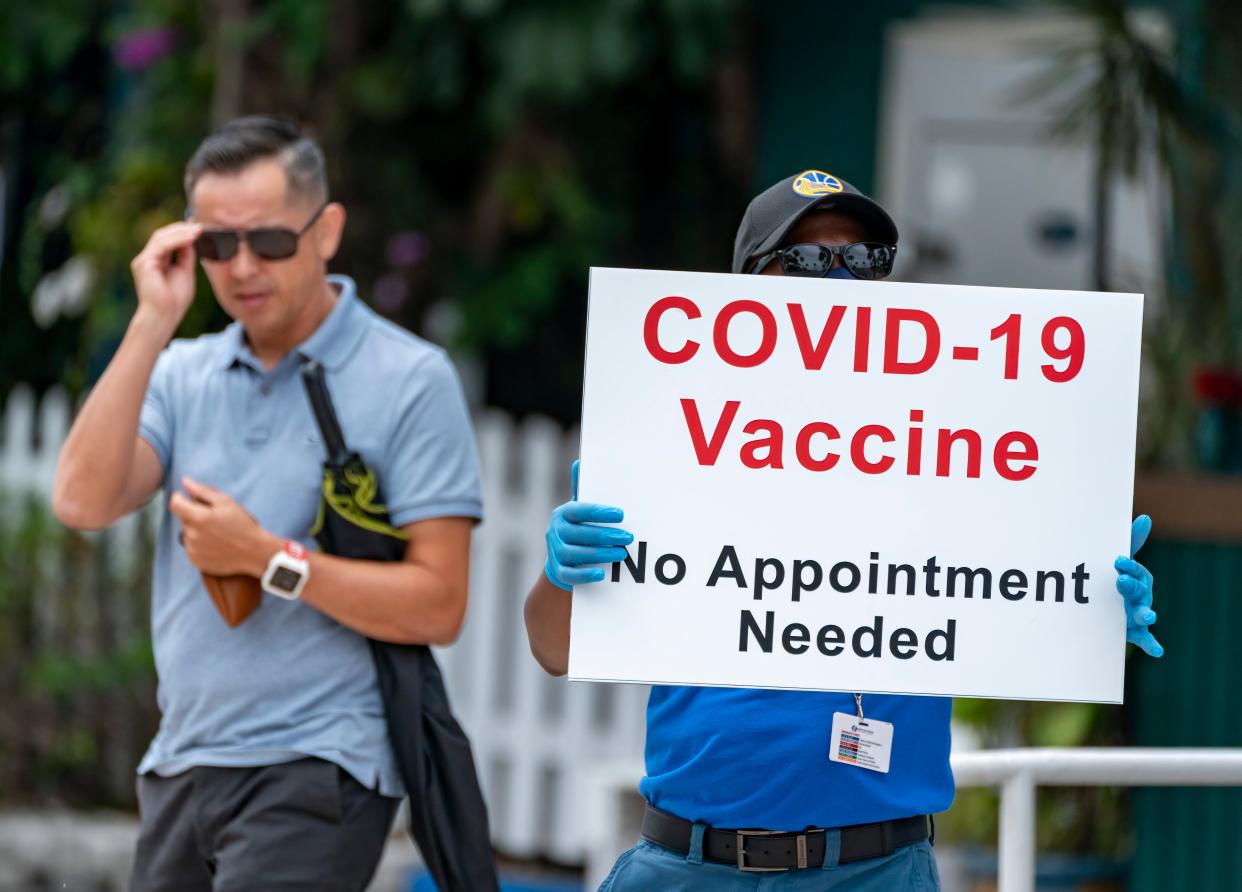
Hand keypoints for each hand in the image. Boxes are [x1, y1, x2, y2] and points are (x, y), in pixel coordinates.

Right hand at [129, 221, 202, 327]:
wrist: (164, 315)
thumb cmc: (174, 300)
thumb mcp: (184, 272)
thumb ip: (186, 256)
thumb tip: (192, 239)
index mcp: (156, 261)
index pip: (167, 240)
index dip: (182, 232)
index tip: (200, 228)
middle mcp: (147, 258)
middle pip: (163, 235)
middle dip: (182, 228)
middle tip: (200, 225)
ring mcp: (144, 260)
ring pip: (162, 237)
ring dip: (181, 232)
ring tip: (198, 230)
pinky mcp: (144, 263)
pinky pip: (162, 246)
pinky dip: (177, 240)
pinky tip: (191, 237)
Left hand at [169, 477, 279, 576]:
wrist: (254, 552)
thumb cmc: (242, 524)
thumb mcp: (226, 502)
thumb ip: (202, 491)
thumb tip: (184, 481)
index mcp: (199, 518)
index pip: (174, 504)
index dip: (179, 498)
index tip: (186, 498)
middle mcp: (192, 535)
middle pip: (183, 519)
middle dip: (194, 515)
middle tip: (214, 519)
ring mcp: (193, 550)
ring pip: (187, 534)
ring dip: (196, 531)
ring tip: (217, 533)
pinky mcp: (196, 561)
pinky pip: (191, 548)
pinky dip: (199, 545)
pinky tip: (215, 544)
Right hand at [544, 460, 633, 590]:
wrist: (562, 560)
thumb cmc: (578, 529)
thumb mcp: (579, 510)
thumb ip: (582, 489)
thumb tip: (580, 461)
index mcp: (562, 514)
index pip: (578, 510)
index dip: (599, 512)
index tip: (620, 514)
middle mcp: (555, 532)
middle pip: (579, 534)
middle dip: (605, 535)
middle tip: (628, 537)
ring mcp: (555, 552)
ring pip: (576, 554)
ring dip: (600, 554)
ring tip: (621, 554)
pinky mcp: (558, 571)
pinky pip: (570, 574)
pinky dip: (585, 575)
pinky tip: (602, 574)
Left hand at [1115, 514, 1162, 657]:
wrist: (1106, 607)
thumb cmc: (1116, 580)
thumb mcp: (1120, 563)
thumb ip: (1131, 542)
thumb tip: (1145, 517)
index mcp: (1136, 578)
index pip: (1135, 570)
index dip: (1128, 566)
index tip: (1117, 561)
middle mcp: (1140, 596)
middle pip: (1139, 590)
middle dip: (1131, 586)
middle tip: (1121, 581)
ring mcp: (1137, 614)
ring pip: (1143, 613)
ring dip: (1145, 613)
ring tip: (1147, 615)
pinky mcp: (1134, 630)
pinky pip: (1145, 638)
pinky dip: (1152, 644)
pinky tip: (1157, 651)